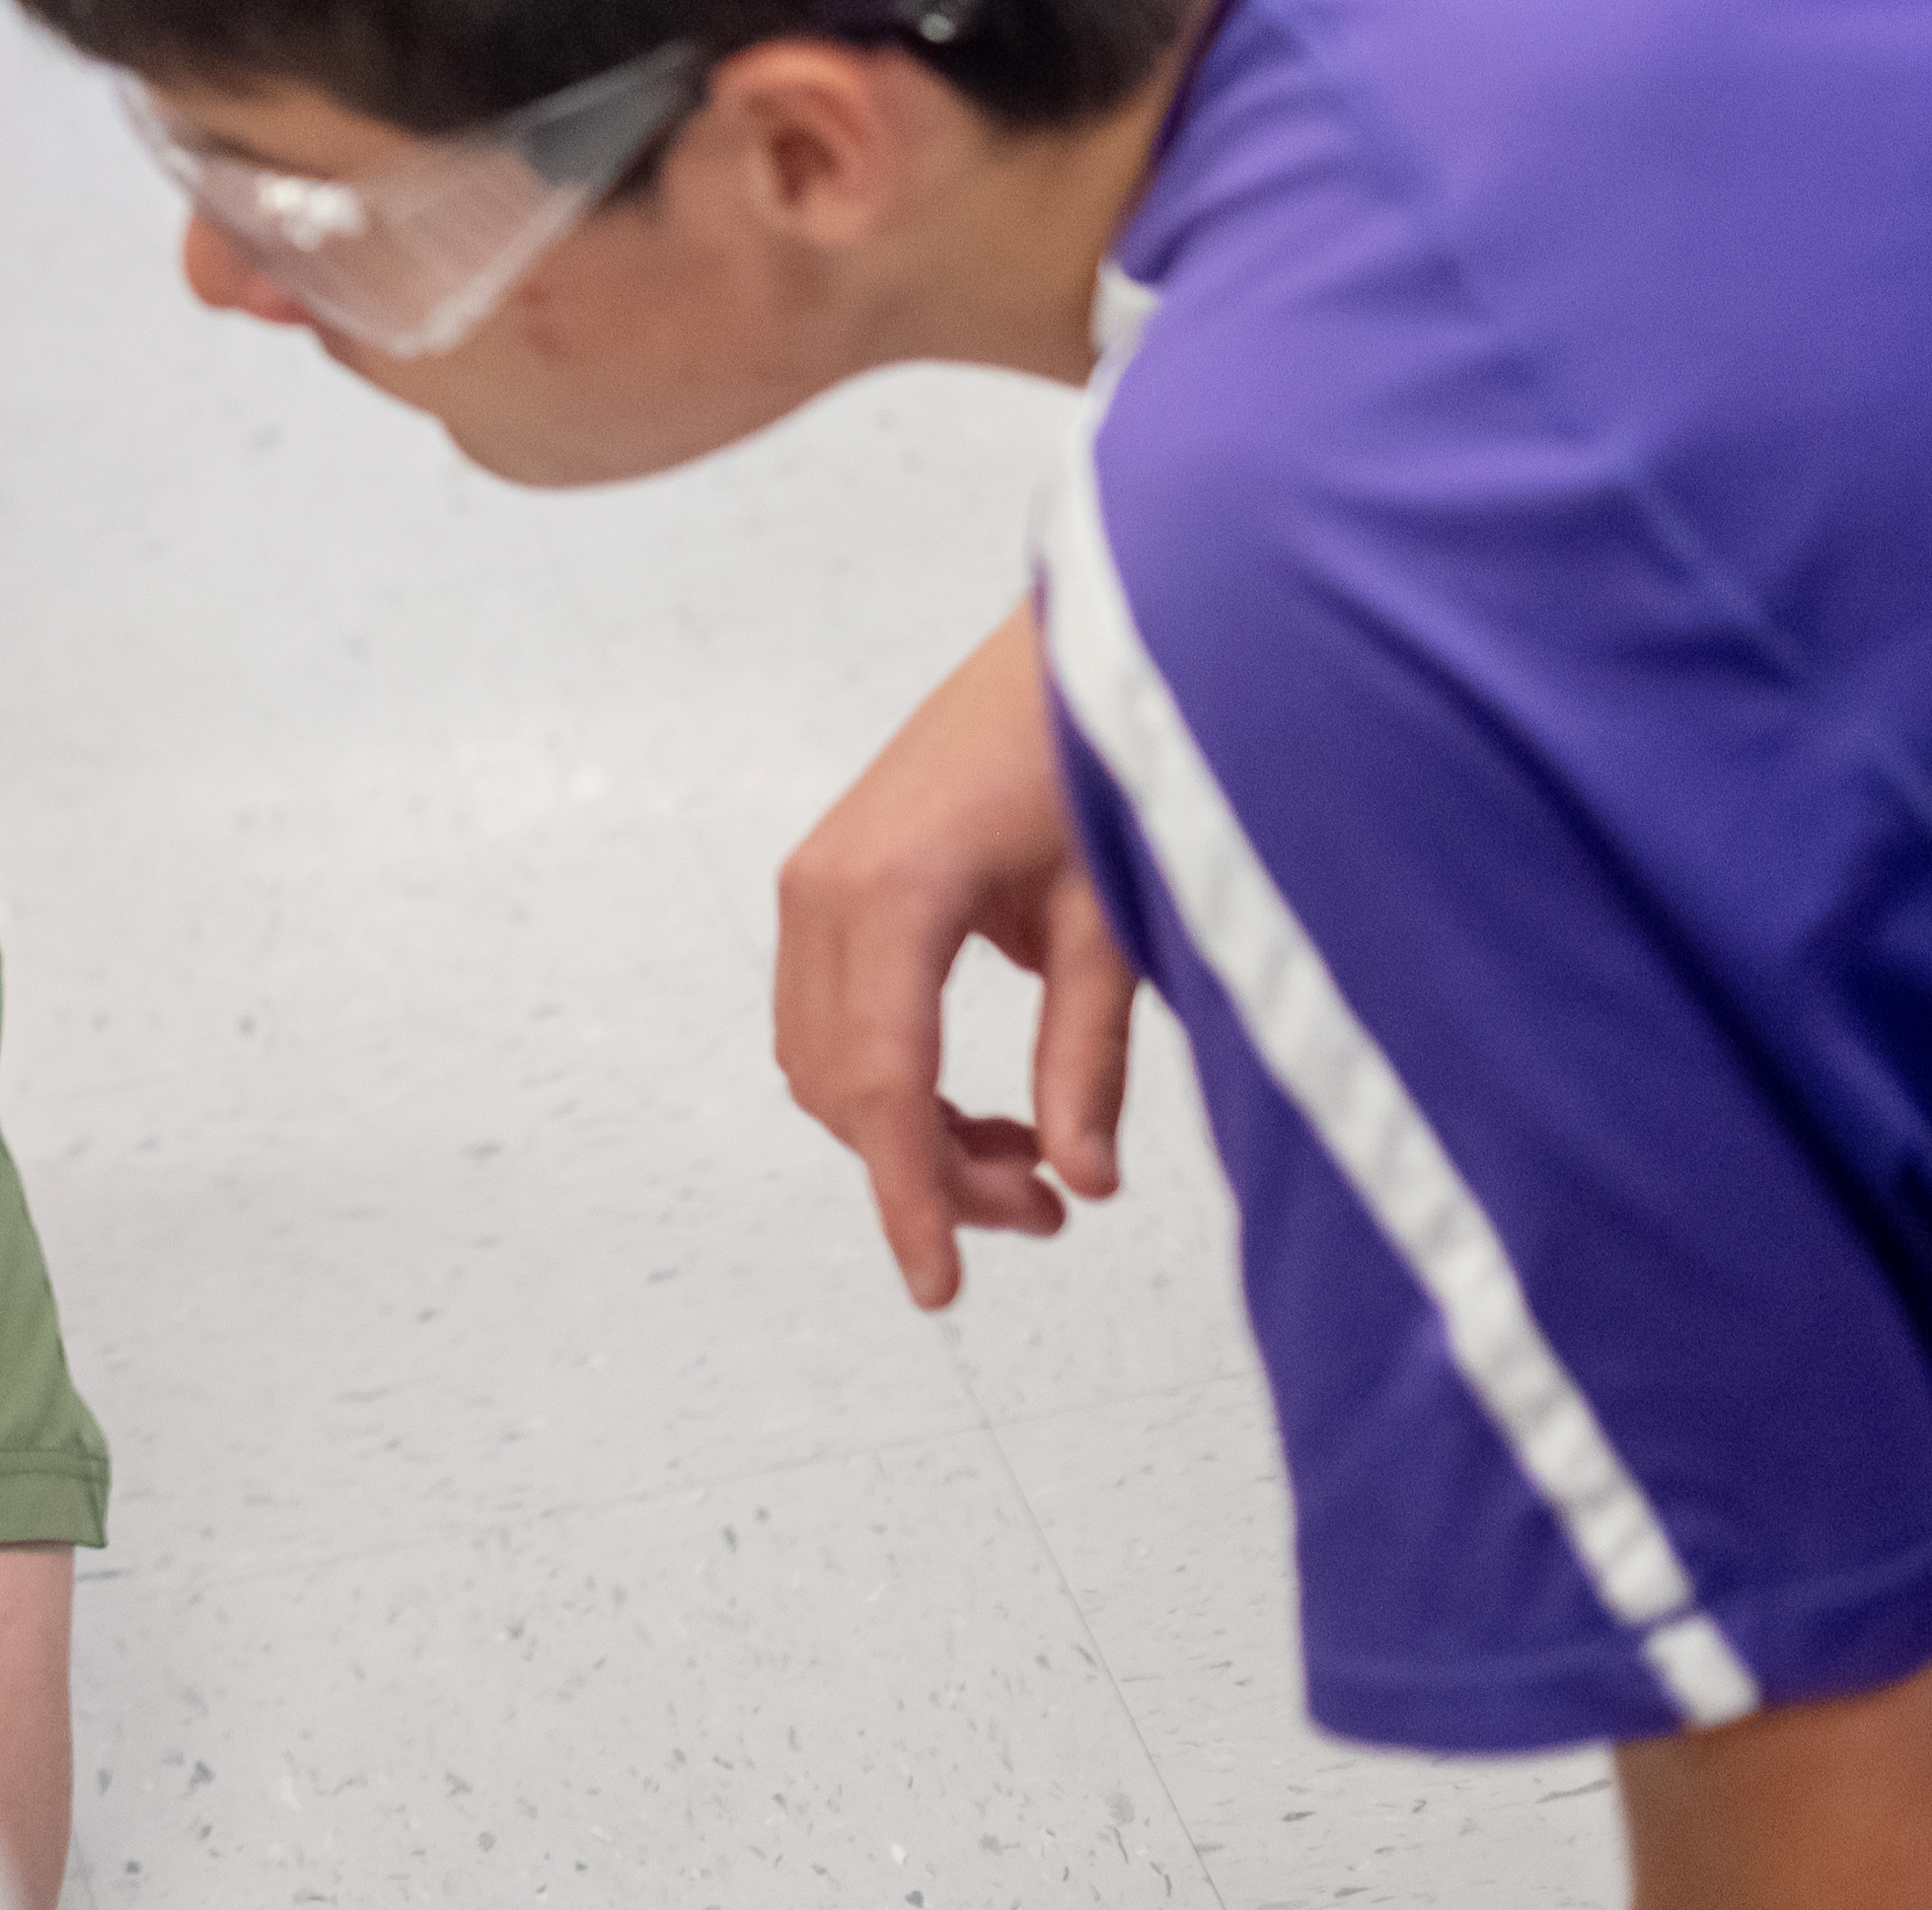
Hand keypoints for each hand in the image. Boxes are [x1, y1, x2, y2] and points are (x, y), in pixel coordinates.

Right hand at [774, 600, 1135, 1307]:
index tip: (939, 1291)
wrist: (1085, 641)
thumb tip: (1084, 1180)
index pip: (880, 1086)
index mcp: (888, 894)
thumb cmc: (1103, 756)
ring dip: (909, 1130)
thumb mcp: (1113, 919)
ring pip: (825, 1058)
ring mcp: (818, 878)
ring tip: (1030, 1166)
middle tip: (1048, 1213)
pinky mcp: (837, 877)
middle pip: (839, 1085)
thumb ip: (1089, 1056)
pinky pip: (835, 1013)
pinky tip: (987, 1101)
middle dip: (927, 1171)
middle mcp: (825, 888)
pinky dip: (896, 1079)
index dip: (910, 1197)